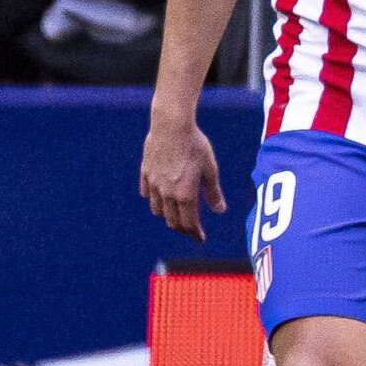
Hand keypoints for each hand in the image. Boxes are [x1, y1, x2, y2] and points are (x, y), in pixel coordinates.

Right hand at [139, 115, 226, 241]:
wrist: (171, 126)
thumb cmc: (195, 145)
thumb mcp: (210, 169)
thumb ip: (213, 192)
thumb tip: (220, 210)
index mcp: (185, 194)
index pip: (189, 223)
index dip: (195, 233)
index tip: (201, 238)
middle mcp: (166, 194)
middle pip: (172, 221)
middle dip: (183, 228)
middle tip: (191, 230)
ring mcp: (153, 184)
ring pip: (157, 210)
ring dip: (167, 216)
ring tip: (177, 214)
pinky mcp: (145, 173)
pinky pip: (147, 194)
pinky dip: (154, 200)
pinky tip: (161, 197)